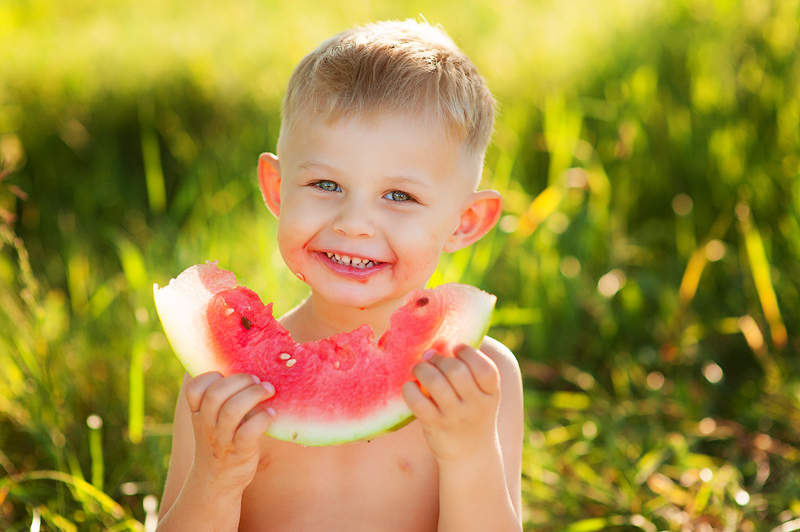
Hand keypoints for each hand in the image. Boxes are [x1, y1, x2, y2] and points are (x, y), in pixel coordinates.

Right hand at [184, 372, 275, 492]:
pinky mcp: (240, 453)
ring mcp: (222, 440)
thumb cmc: (220, 441)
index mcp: (199, 414)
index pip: (194, 388)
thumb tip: (247, 365)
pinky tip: (271, 414)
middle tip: (257, 380)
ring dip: (254, 394)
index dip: (211, 376)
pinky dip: (262, 419)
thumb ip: (221, 398)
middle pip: (216, 394)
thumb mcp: (211, 420)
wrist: (216, 482)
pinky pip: (249, 432)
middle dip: (240, 380)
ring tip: (268, 390)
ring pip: (232, 410)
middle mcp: (207, 425)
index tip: (227, 375)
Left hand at [402, 344, 500, 463]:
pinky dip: (410, 389)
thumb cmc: (473, 416)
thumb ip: (470, 371)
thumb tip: (442, 340)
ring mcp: (455, 417)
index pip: (484, 367)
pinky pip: (417, 401)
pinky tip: (411, 387)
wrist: (470, 457)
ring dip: (422, 369)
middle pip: (456, 370)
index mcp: (491, 394)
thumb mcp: (483, 395)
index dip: (468, 352)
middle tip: (430, 357)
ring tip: (419, 368)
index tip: (456, 349)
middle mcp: (476, 405)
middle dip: (439, 358)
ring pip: (435, 382)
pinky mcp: (434, 426)